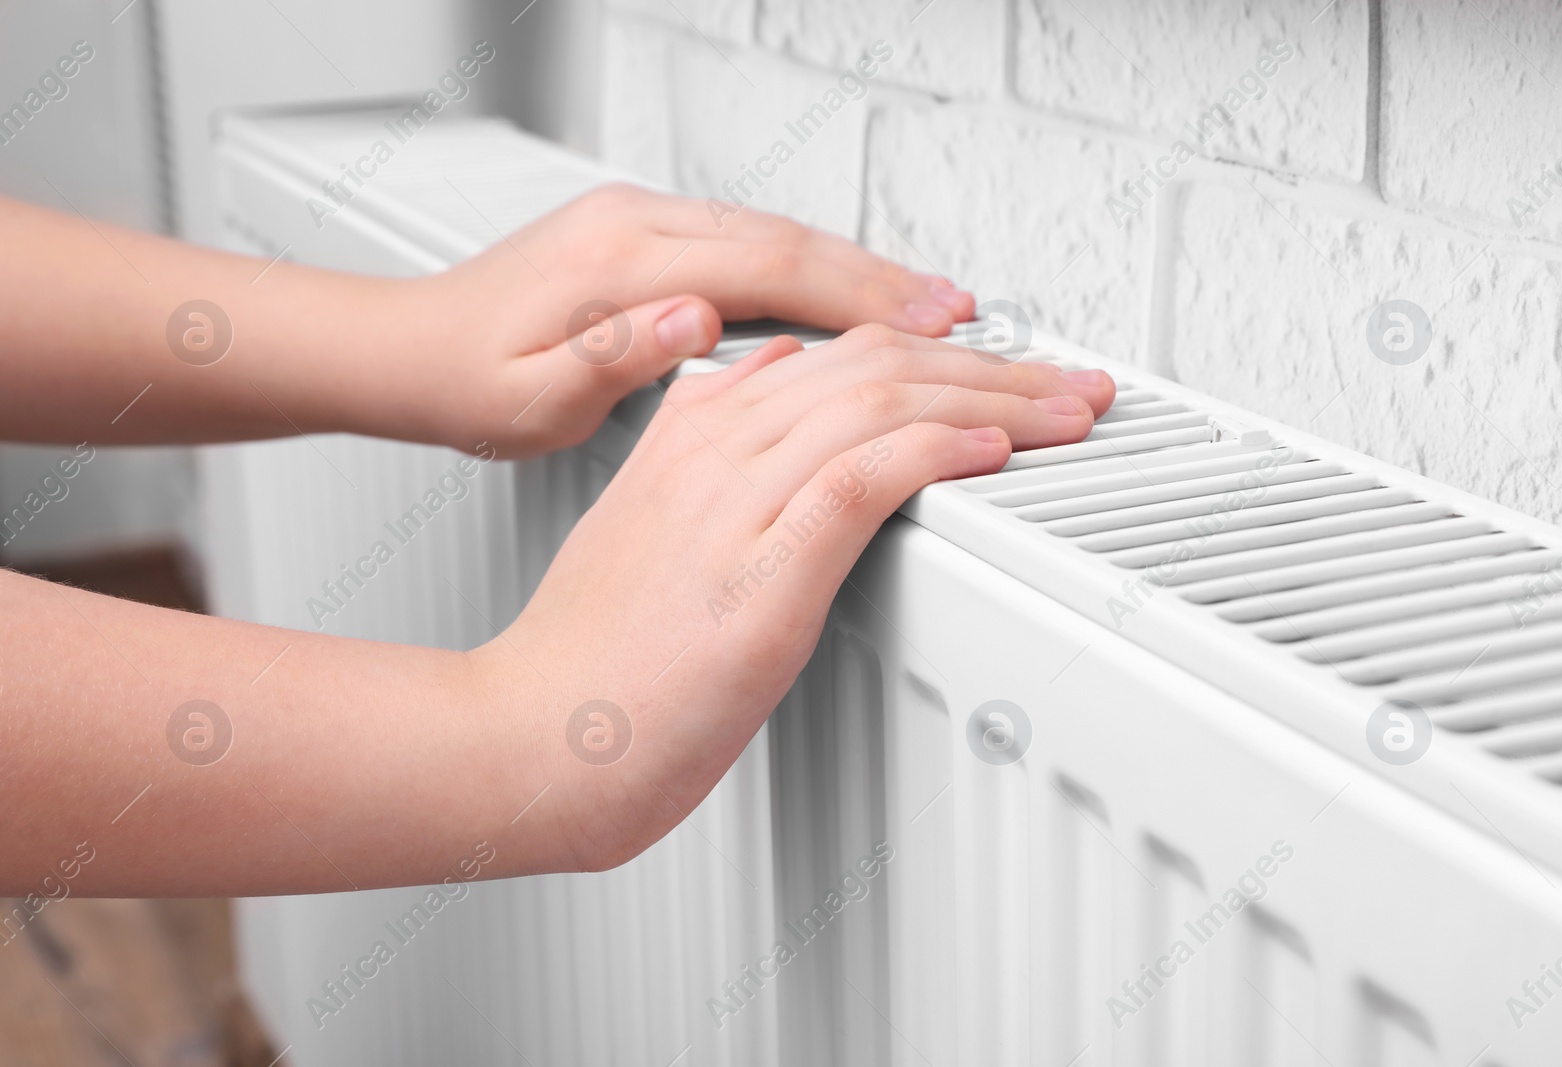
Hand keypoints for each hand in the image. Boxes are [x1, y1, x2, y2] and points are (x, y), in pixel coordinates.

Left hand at [399, 184, 976, 458]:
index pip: (768, 269)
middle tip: (962, 315)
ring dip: (855, 270)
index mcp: (618, 263)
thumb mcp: (524, 399)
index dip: (860, 298)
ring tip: (929, 308)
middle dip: (883, 278)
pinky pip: (750, 243)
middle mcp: (637, 226)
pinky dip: (810, 268)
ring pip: (776, 235)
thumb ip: (608, 360)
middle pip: (789, 240)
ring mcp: (642, 224)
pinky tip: (845, 296)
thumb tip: (692, 322)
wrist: (409, 348)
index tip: (932, 323)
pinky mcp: (643, 238)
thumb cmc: (464, 384)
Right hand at [479, 326, 1114, 868]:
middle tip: (1069, 381)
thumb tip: (771, 389)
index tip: (1004, 364)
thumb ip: (704, 449)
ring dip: (993, 402)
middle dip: (992, 365)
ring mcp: (734, 507)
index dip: (938, 348)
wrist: (534, 734)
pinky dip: (938, 453)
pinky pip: (861, 480)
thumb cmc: (593, 651)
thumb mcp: (644, 522)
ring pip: (881, 406)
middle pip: (877, 364)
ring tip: (1064, 412)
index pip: (838, 352)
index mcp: (692, 430)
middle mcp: (715, 450)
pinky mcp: (758, 573)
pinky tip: (992, 451)